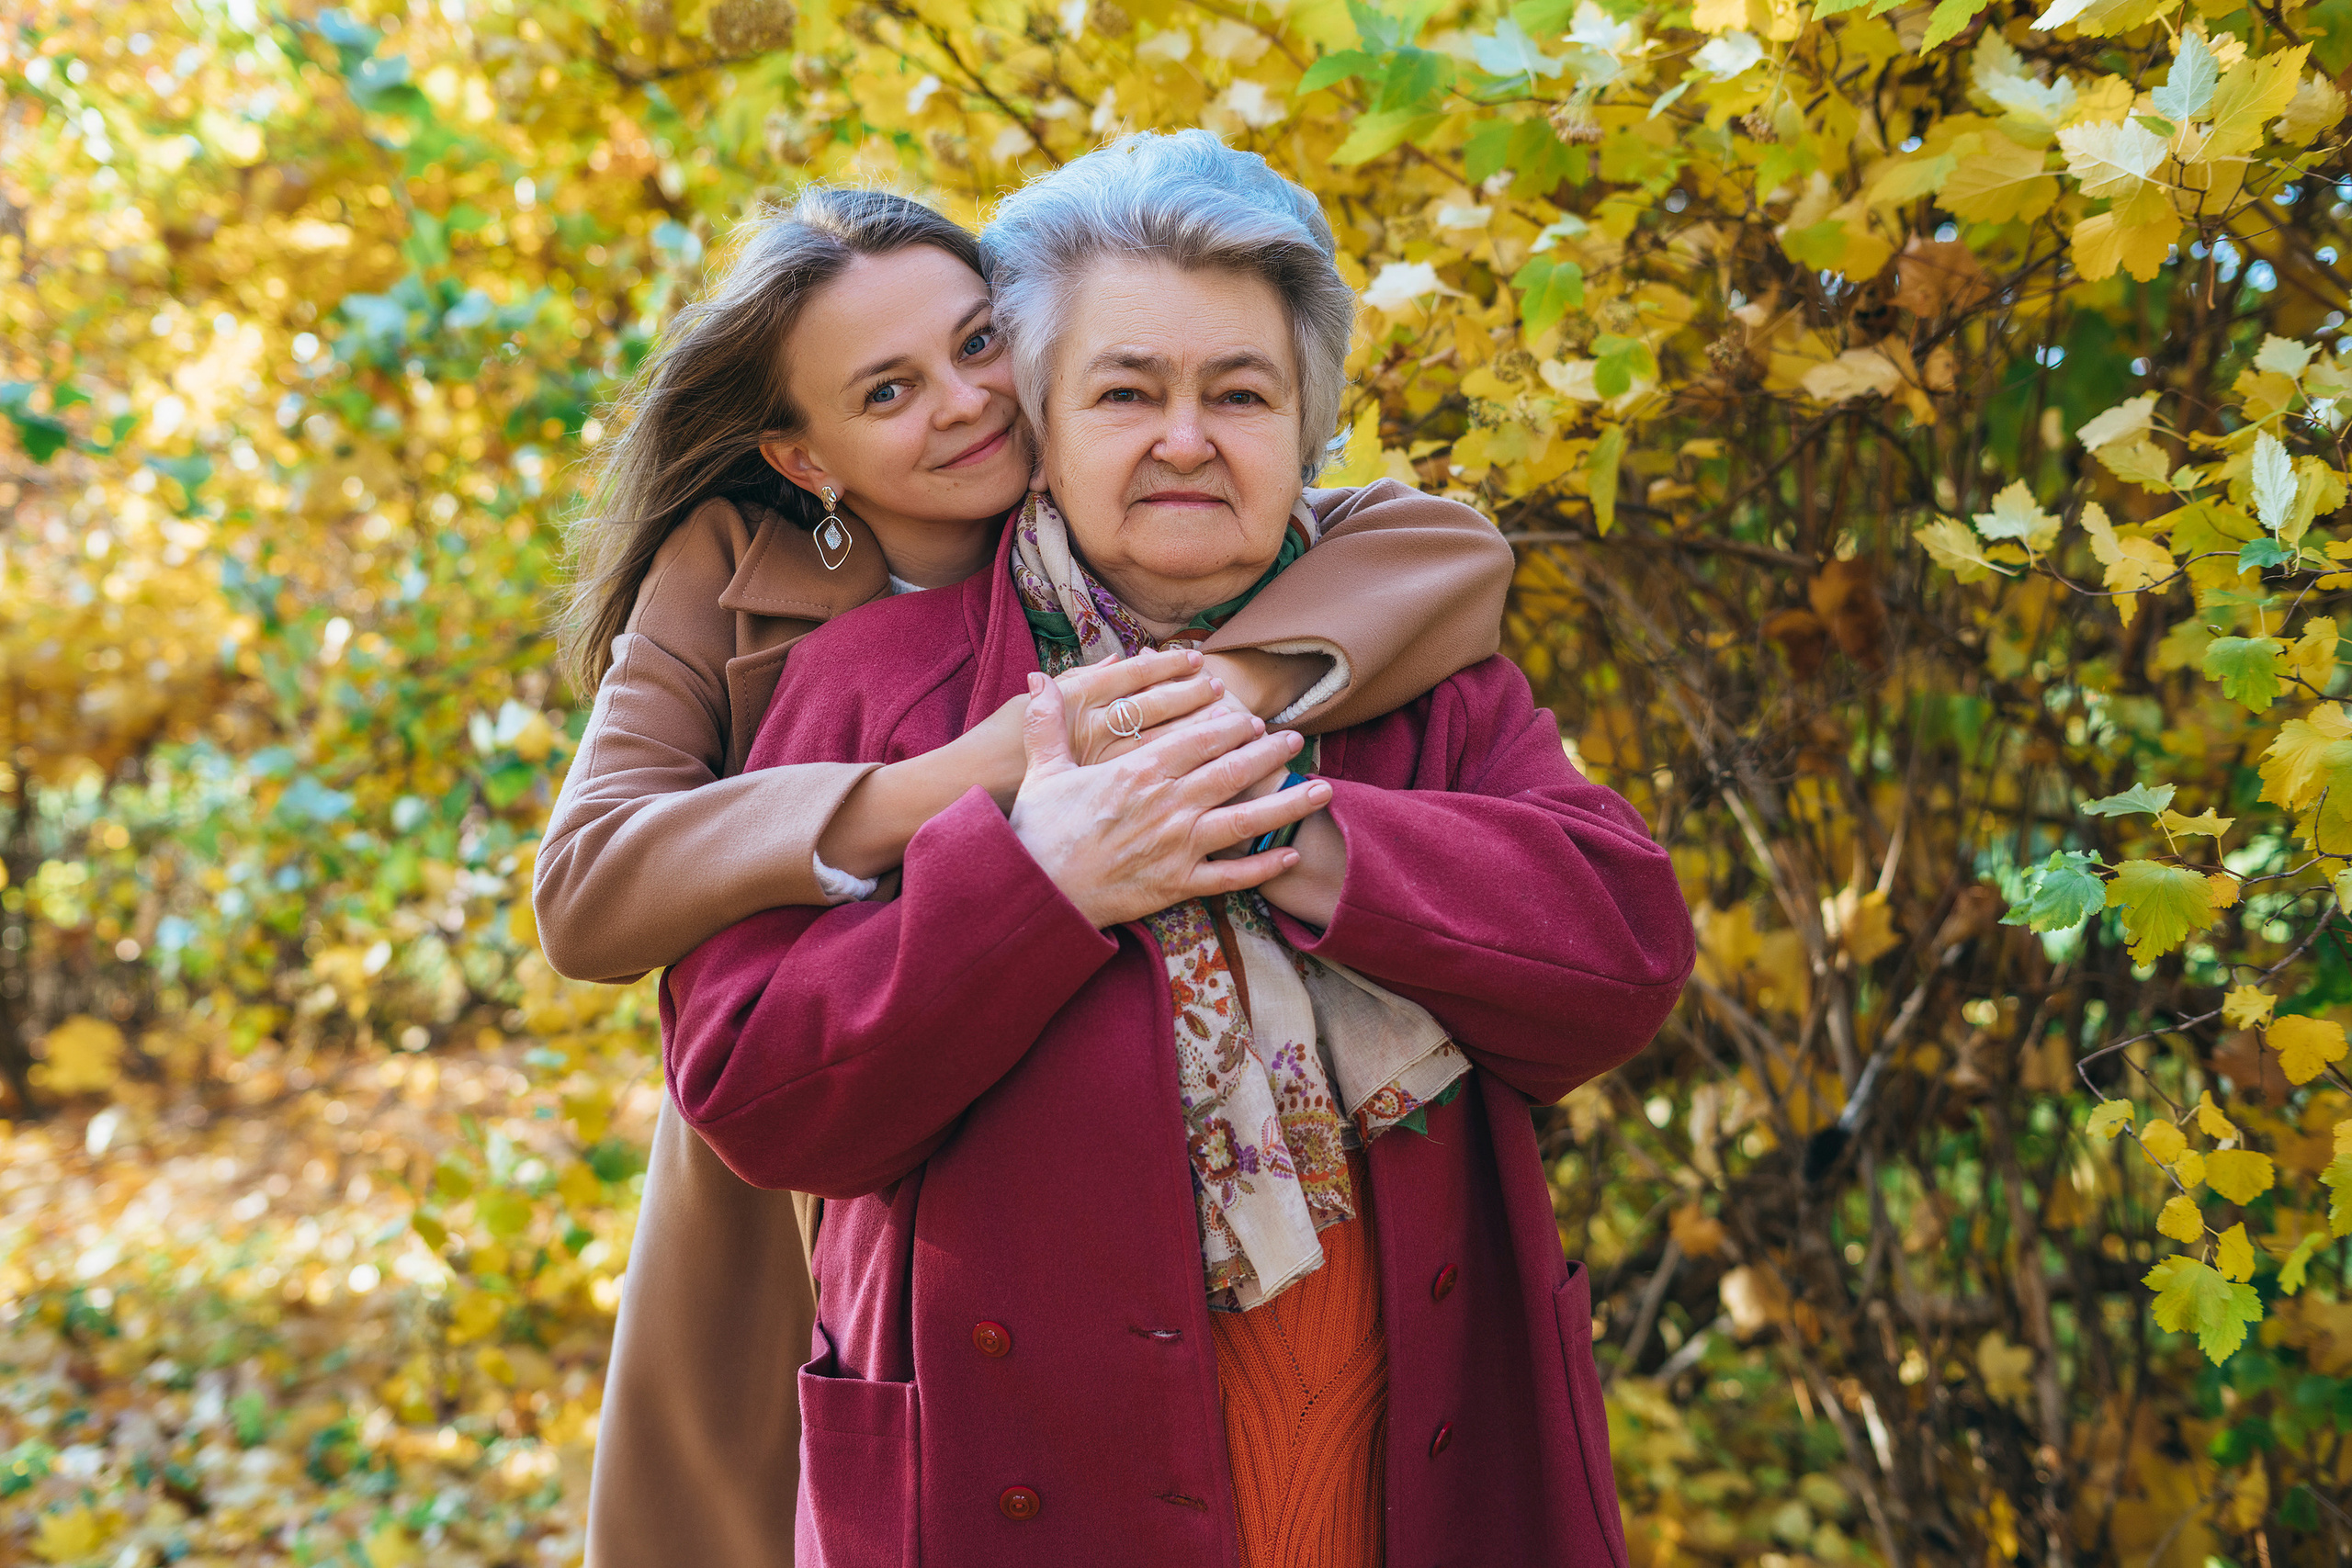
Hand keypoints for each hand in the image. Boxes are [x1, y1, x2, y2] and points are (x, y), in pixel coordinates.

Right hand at [1009, 672, 1333, 928]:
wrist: (1036, 891)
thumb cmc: (1037, 832)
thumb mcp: (1043, 771)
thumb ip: (1048, 723)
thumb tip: (1039, 679)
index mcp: (1138, 772)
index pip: (1196, 741)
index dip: (1229, 727)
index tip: (1251, 718)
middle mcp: (1167, 805)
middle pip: (1230, 773)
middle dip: (1268, 754)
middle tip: (1295, 740)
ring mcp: (1177, 847)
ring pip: (1245, 821)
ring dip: (1286, 803)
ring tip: (1321, 789)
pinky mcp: (1178, 884)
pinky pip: (1231, 876)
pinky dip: (1264, 867)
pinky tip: (1292, 853)